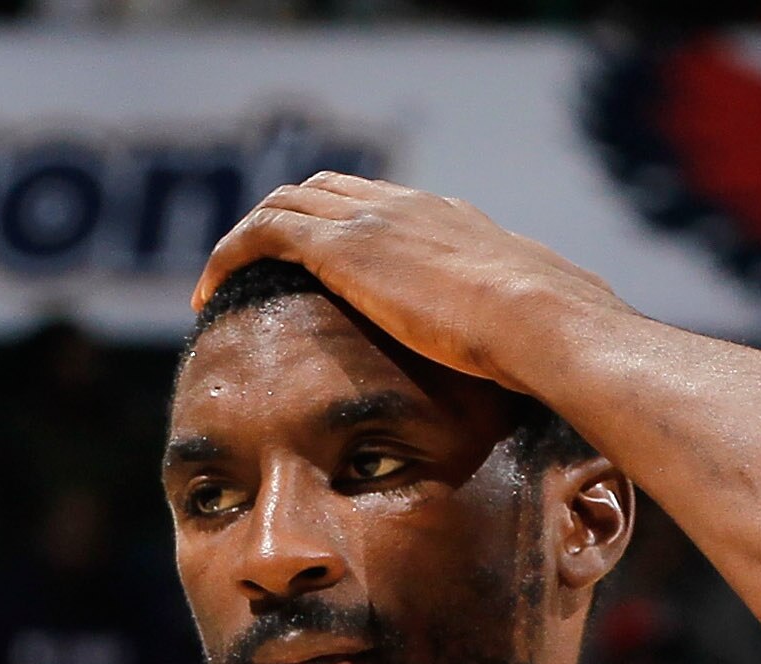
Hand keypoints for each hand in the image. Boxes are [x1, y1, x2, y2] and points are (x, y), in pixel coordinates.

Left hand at [194, 175, 618, 394]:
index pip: (385, 208)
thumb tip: (549, 377)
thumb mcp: (537, 337)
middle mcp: (410, 208)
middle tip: (257, 268)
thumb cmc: (553, 346)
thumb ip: (527, 342)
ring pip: (289, 200)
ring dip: (249, 236)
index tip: (322, 272)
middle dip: (288, 221)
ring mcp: (374, 221)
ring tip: (218, 282)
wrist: (543, 323)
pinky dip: (230, 253)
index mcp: (454, 224)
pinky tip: (207, 293)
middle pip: (329, 190)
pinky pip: (265, 231)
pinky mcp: (344, 247)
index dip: (345, 230)